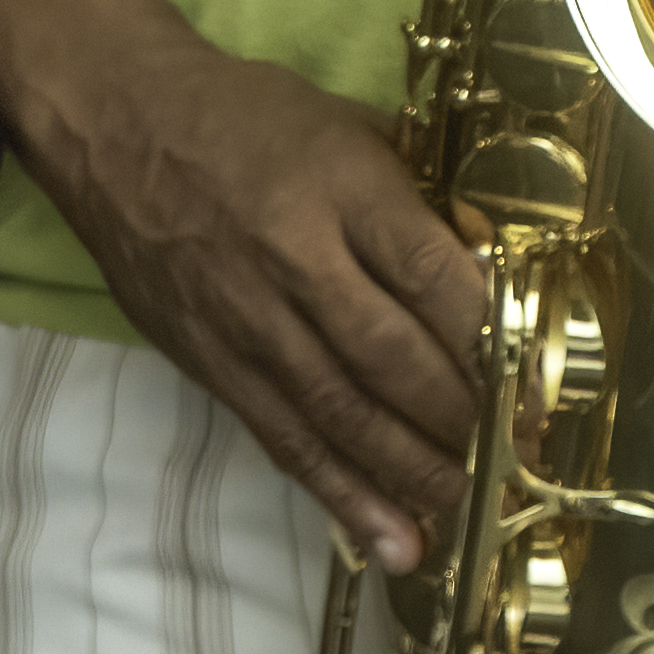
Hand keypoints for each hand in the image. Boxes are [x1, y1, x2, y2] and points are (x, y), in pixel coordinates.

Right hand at [28, 32, 485, 575]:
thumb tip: (487, 253)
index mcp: (341, 186)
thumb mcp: (341, 120)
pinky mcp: (212, 364)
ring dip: (416, 475)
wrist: (114, 125)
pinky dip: (344, 497)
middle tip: (519, 459)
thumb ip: (413, 187)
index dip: (494, 343)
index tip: (538, 388)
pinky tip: (393, 540)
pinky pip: (287, 442)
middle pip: (393, 359)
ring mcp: (248, 320)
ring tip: (474, 514)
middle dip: (466, 421)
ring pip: (344, 416)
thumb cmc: (242, 113)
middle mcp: (296, 258)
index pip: (433, 277)